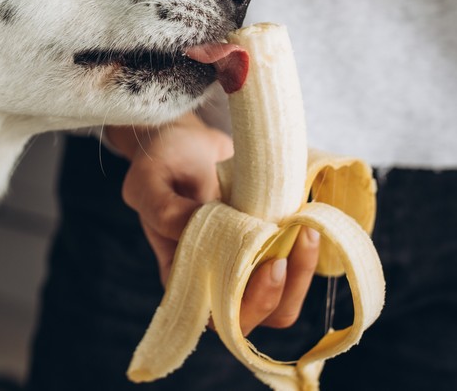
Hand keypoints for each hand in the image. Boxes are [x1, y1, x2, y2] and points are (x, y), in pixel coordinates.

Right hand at [109, 115, 320, 334]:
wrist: (187, 140)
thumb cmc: (162, 162)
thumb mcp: (148, 181)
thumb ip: (164, 209)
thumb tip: (199, 227)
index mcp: (183, 275)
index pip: (219, 317)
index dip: (249, 304)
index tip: (270, 264)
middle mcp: (217, 277)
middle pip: (258, 315)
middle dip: (284, 287)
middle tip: (296, 238)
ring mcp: (246, 262)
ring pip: (284, 295)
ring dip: (303, 269)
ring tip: (307, 228)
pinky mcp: (269, 243)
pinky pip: (296, 263)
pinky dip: (308, 247)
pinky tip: (307, 216)